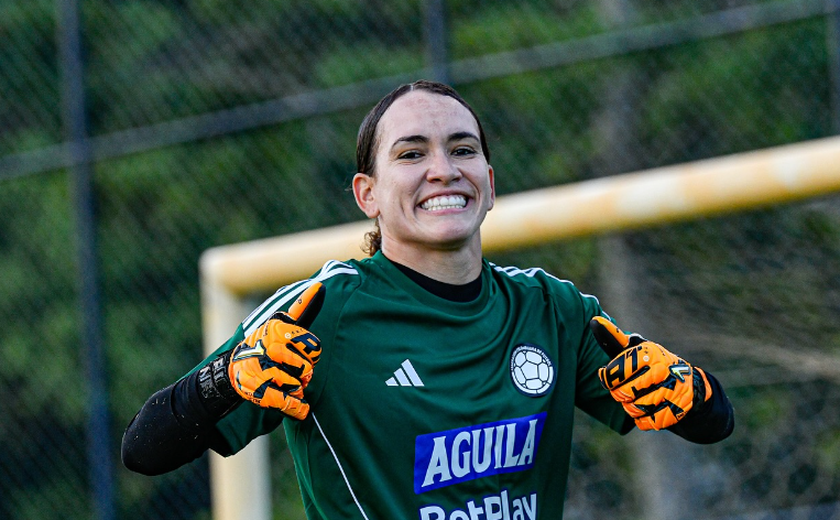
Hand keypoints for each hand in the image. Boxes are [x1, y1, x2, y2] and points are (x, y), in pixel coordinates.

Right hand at [228, 282, 324, 418]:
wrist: (231, 371)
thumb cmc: (266, 346)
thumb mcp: (281, 326)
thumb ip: (302, 309)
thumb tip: (321, 286)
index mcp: (277, 329)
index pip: (313, 347)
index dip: (311, 355)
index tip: (304, 354)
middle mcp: (268, 345)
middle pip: (307, 368)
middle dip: (305, 373)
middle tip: (296, 372)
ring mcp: (261, 368)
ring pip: (298, 385)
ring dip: (297, 389)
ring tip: (287, 383)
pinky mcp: (256, 390)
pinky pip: (287, 402)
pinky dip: (297, 407)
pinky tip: (300, 407)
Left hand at [589, 316, 710, 430]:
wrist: (686, 384)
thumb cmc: (649, 365)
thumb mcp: (633, 350)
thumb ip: (613, 339)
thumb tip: (594, 321)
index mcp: (649, 353)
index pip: (615, 372)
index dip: (608, 378)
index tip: (610, 375)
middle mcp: (663, 369)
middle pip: (624, 393)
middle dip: (620, 394)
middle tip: (626, 390)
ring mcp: (673, 390)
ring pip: (635, 409)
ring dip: (632, 408)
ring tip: (638, 399)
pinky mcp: (678, 410)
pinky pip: (648, 422)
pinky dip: (644, 420)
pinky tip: (650, 410)